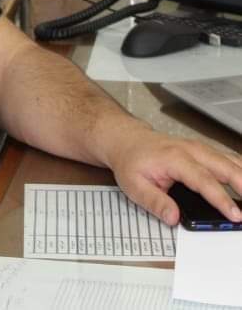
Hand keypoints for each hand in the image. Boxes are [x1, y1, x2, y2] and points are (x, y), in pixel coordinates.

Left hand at [106, 125, 241, 225]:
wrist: (127, 139)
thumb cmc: (131, 161)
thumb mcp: (133, 185)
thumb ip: (154, 202)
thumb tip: (173, 218)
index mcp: (174, 159)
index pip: (203, 180)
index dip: (221, 199)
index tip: (235, 216)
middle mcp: (191, 150)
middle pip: (225, 166)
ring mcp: (200, 149)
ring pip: (231, 160)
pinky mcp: (204, 151)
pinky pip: (228, 158)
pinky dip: (241, 169)